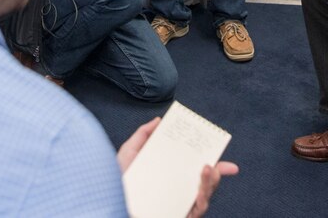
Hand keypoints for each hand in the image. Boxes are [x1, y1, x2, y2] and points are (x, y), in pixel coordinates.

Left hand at [117, 117, 238, 217]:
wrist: (108, 205)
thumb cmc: (116, 182)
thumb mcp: (128, 154)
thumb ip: (143, 135)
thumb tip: (159, 120)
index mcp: (170, 175)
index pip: (193, 167)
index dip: (209, 160)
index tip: (219, 152)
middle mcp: (176, 190)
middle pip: (203, 182)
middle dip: (215, 172)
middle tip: (217, 163)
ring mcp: (178, 205)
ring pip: (204, 196)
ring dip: (210, 183)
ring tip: (207, 169)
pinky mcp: (178, 216)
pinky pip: (196, 212)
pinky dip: (201, 201)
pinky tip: (200, 192)